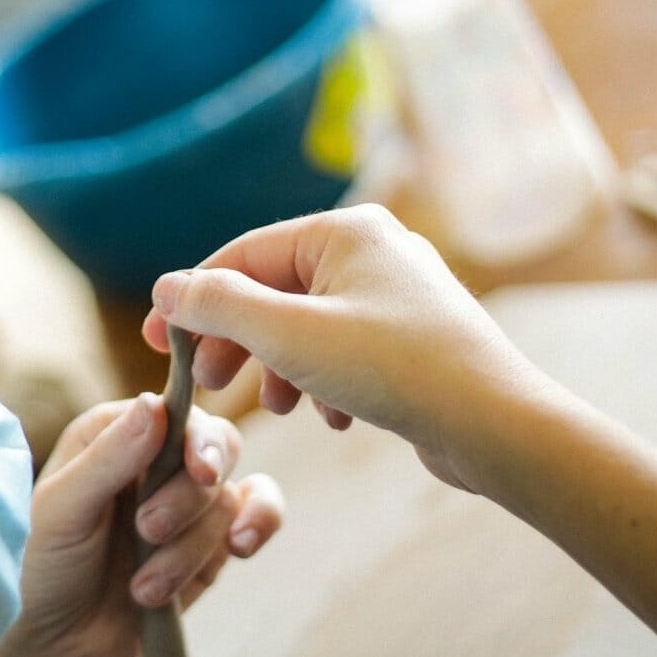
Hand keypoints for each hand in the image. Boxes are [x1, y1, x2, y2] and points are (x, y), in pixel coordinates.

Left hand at [3, 396, 281, 656]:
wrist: (64, 647)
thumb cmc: (49, 567)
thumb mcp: (61, 510)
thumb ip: (107, 457)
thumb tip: (156, 404)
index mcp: (115, 431)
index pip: (174, 410)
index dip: (194, 437)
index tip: (200, 470)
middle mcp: (158, 455)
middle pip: (215, 445)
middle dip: (188, 497)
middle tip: (148, 530)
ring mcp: (190, 496)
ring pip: (225, 495)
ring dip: (188, 548)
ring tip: (144, 587)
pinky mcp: (215, 536)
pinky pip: (261, 510)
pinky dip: (261, 522)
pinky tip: (241, 546)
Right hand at [143, 205, 542, 491]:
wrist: (496, 426)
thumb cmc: (393, 368)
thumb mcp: (289, 334)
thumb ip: (220, 305)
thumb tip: (166, 288)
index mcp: (344, 230)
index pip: (245, 254)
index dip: (195, 298)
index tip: (159, 342)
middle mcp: (372, 250)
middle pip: (275, 289)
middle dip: (239, 339)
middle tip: (210, 382)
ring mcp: (395, 293)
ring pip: (306, 325)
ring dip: (280, 366)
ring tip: (277, 407)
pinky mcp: (410, 336)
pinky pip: (342, 349)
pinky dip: (323, 380)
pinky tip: (333, 416)